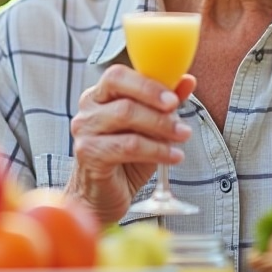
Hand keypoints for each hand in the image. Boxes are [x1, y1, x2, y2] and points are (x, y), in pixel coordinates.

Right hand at [65, 66, 194, 223]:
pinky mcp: (88, 154)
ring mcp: (85, 130)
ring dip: (160, 125)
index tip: (173, 96)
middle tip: (178, 113)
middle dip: (153, 97)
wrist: (102, 197)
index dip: (148, 82)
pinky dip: (156, 150)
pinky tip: (173, 156)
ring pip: (125, 114)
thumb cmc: (124, 160)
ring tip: (182, 137)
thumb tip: (187, 81)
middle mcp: (87, 108)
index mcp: (99, 95)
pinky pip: (127, 145)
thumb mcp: (149, 129)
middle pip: (118, 86)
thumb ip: (164, 104)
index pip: (118, 74)